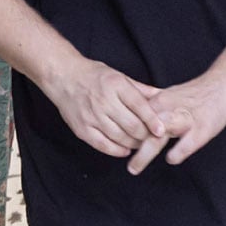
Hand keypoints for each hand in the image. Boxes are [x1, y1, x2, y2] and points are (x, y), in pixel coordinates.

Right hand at [39, 53, 161, 161]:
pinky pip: (103, 145)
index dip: (153, 120)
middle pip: (131, 125)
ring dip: (133, 144)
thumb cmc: (94, 75)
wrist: (63, 77)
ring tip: (140, 143)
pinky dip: (117, 150)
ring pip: (119, 137)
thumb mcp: (119, 76)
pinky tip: (125, 149)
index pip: (139, 106)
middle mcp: (104, 101)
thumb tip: (162, 96)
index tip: (162, 130)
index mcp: (116, 85)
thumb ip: (140, 89)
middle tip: (152, 138)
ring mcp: (92, 116)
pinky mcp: (82, 129)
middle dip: (145, 135)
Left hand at [136, 67, 225, 170]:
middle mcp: (167, 109)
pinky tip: (171, 159)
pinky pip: (184, 145)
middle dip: (130, 149)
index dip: (126, 136)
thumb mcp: (169, 96)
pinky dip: (176, 154)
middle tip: (126, 166)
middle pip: (142, 131)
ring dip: (144, 154)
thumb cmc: (196, 94)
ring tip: (134, 168)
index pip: (134, 121)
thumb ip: (152, 109)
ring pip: (157, 138)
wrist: (223, 84)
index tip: (121, 149)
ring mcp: (184, 119)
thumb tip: (133, 120)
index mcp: (158, 101)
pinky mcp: (201, 128)